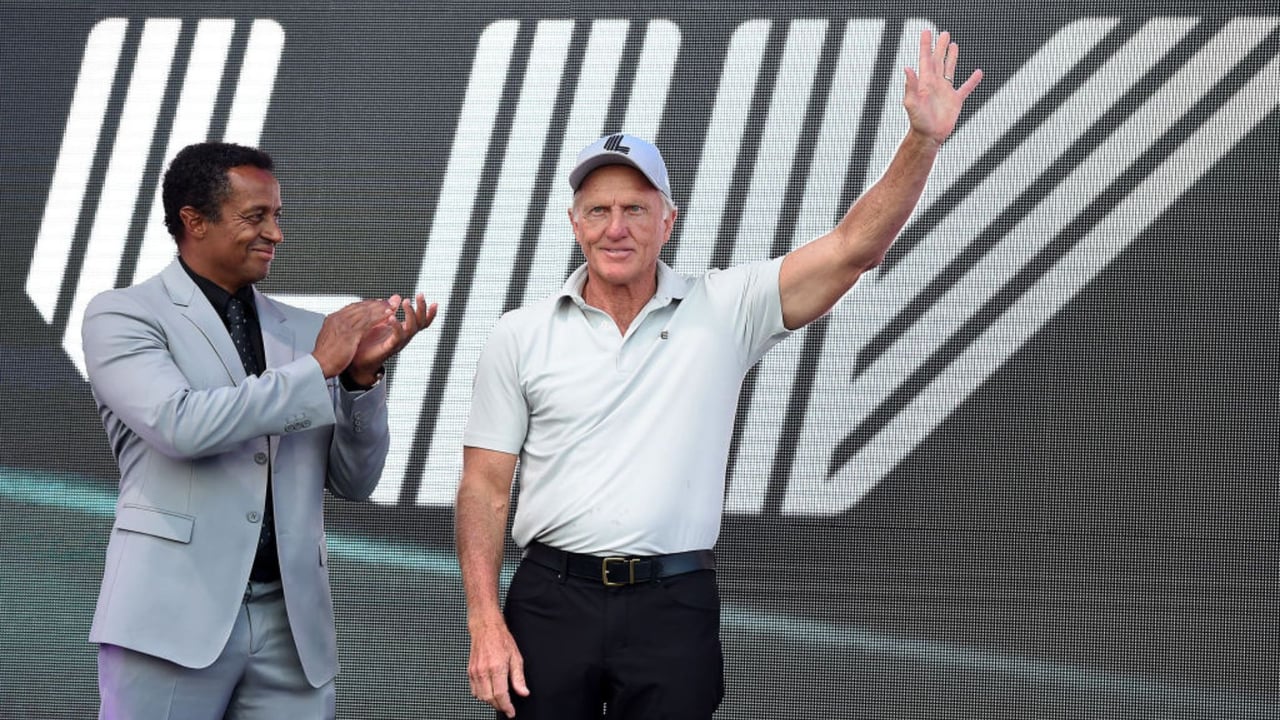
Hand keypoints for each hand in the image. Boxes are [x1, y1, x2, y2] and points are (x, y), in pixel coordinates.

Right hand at [311, 299, 396, 377]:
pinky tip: (388, 314)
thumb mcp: (329, 339)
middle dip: (375, 303)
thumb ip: (337, 331)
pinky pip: (368, 322)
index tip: (376, 303)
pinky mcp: (350, 333)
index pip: (352, 308)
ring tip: (391, 305)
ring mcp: (344, 325)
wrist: (319, 365)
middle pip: (360, 307)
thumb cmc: (324, 356)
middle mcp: (338, 319)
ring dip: (380, 307)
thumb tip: (343, 330)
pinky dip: (379, 316)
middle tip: (388, 300)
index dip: (366, 305)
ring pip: (366, 312)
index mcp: (332, 319)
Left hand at [346, 293, 437, 383]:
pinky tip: (391, 317)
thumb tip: (397, 296)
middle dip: (422, 308)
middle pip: (421, 323)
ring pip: (412, 328)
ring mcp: (398, 342)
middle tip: (419, 295)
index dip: (429, 313)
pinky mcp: (389, 347)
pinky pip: (397, 336)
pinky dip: (396, 326)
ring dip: (411, 314)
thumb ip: (391, 309)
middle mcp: (404, 337)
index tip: (435, 303)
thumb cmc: (369, 342)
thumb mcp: (381, 321)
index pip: (422, 322)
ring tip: (406, 302)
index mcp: (403, 330)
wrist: (359, 361)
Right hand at [467, 618, 528, 717]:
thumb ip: (519, 677)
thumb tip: (523, 692)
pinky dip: (481, 695)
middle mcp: (483, 671)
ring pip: (480, 697)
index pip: (501, 695)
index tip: (511, 712)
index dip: (507, 707)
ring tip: (499, 699)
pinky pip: (474, 690)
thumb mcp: (516, 657)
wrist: (485, 627)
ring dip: (490, 702)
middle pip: (489, 699)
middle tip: (507, 707)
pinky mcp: (469, 671)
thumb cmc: (501, 639)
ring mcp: (474, 672)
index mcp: (497, 667)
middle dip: (499, 706)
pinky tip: (489, 692)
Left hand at [903, 30, 982, 146]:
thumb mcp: (911, 103)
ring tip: (953, 45)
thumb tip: (907, 68)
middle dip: (940, 46)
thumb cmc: (918, 121)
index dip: (926, 45)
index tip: (927, 32)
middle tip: (943, 33)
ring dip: (952, 57)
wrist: (929, 136)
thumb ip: (910, 85)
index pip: (925, 59)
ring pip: (950, 69)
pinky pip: (966, 88)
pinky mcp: (955, 100)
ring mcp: (946, 91)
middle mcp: (935, 84)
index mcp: (925, 82)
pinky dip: (973, 81)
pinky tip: (978, 73)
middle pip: (938, 60)